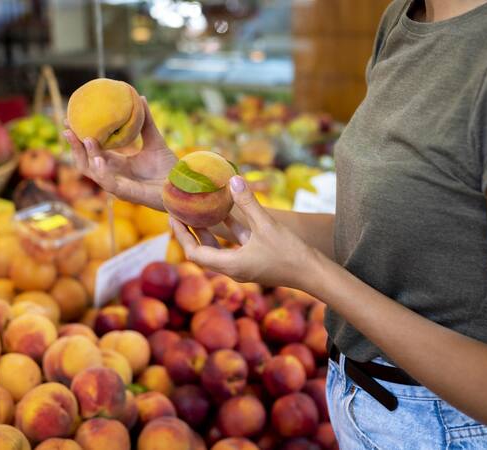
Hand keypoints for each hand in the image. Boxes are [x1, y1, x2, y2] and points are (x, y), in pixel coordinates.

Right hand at [63, 97, 177, 210]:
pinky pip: (108, 183)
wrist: (181, 185)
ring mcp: (118, 185)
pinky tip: (98, 159)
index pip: (92, 151)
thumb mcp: (154, 140)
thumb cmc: (168, 168)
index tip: (71, 121)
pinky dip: (101, 172)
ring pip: (93, 172)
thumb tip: (140, 97)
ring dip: (86, 156)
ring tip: (85, 139)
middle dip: (74, 147)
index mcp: (117, 164)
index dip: (80, 138)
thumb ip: (146, 122)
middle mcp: (113, 175)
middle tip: (67, 129)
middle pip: (85, 162)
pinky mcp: (126, 194)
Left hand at [170, 176, 322, 288]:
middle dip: (190, 232)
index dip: (182, 234)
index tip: (173, 216)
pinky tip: (227, 214)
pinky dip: (228, 232)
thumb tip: (233, 179)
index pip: (194, 252)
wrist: (313, 274)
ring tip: (197, 211)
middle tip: (179, 212)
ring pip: (218, 249)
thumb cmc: (290, 253)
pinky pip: (234, 247)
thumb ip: (249, 202)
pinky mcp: (254, 262)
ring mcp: (243, 267)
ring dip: (208, 232)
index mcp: (230, 265)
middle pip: (202, 251)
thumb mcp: (267, 224)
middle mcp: (233, 269)